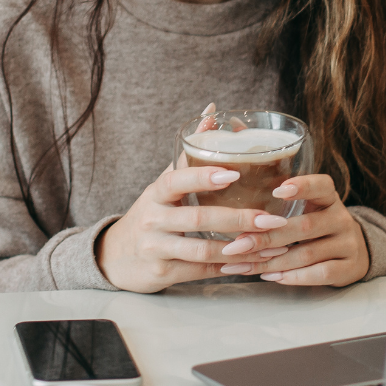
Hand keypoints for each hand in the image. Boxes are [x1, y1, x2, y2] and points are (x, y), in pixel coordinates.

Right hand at [95, 164, 288, 292]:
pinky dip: (228, 269)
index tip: (232, 174)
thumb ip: (189, 152)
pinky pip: (201, 271)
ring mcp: (156, 248)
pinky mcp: (162, 274)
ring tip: (270, 245)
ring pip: (202, 250)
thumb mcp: (164, 184)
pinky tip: (251, 264)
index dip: (202, 176)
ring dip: (240, 249)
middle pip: (197, 217)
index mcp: (156, 193)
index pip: (175, 180)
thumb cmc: (151, 213)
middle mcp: (153, 219)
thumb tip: (211, 112)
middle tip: (270, 219)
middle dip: (237, 219)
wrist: (115, 257)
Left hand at [214, 174, 370, 286]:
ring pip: (307, 254)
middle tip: (238, 243)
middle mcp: (341, 218)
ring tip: (245, 265)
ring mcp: (348, 244)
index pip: (321, 185)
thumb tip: (237, 211)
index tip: (276, 190)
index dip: (301, 186)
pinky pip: (320, 273)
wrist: (356, 252)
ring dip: (273, 261)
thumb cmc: (319, 227)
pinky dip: (293, 276)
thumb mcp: (310, 208)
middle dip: (268, 236)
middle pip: (305, 226)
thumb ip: (283, 206)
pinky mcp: (349, 268)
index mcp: (329, 197)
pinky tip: (271, 276)